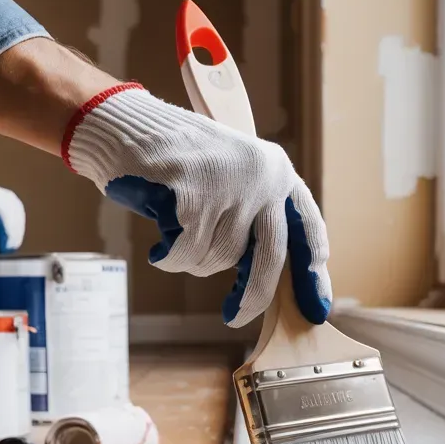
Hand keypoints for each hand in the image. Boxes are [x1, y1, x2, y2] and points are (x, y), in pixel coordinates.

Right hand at [64, 86, 330, 327]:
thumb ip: (253, 214)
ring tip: (176, 244)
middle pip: (270, 256)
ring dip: (195, 263)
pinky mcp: (195, 197)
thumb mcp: (231, 176)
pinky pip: (188, 253)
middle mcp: (261, 177)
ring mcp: (229, 186)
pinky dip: (172, 258)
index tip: (317, 302)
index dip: (312, 268)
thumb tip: (266, 274)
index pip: (306, 225)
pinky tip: (160, 248)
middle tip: (237, 317)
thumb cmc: (176, 161)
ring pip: (221, 258)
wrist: (127, 125)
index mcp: (277, 170)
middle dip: (253, 294)